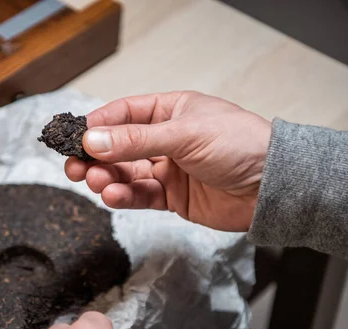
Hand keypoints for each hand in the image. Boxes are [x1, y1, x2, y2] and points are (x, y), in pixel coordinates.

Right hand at [65, 91, 271, 230]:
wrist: (273, 188)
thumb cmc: (240, 145)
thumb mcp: (184, 134)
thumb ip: (136, 140)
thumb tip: (93, 140)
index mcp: (171, 111)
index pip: (124, 113)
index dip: (98, 125)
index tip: (75, 136)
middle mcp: (165, 140)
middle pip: (119, 147)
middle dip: (95, 157)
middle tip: (74, 166)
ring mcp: (168, 170)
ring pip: (126, 173)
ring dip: (107, 178)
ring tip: (96, 182)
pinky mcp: (172, 197)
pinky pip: (140, 196)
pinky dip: (125, 197)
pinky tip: (113, 196)